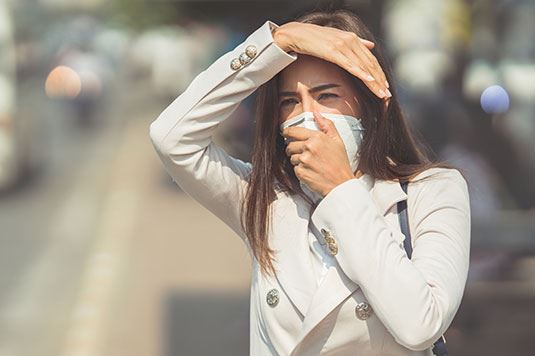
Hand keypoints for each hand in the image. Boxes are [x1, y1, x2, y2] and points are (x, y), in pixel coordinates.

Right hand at [273, 21, 391, 99]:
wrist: (297, 34)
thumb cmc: (315, 38)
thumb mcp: (338, 39)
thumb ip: (356, 42)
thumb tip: (371, 45)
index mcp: (353, 39)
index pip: (370, 60)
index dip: (379, 74)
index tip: (386, 86)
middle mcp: (351, 41)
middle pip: (370, 64)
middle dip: (380, 81)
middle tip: (387, 95)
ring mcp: (342, 46)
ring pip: (363, 67)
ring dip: (374, 82)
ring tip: (381, 94)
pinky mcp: (333, 52)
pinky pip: (350, 65)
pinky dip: (361, 73)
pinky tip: (369, 81)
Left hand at [282, 111, 355, 196]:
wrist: (341, 184)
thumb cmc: (340, 163)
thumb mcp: (337, 141)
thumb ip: (326, 125)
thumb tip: (316, 113)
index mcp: (317, 138)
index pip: (294, 131)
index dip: (287, 132)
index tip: (285, 133)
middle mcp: (309, 148)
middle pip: (290, 145)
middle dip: (293, 149)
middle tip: (302, 153)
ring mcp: (304, 160)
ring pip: (291, 158)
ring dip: (297, 160)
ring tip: (310, 164)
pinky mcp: (301, 172)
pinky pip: (295, 169)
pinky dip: (300, 171)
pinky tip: (311, 171)